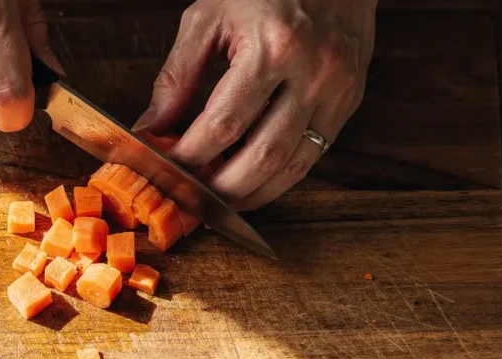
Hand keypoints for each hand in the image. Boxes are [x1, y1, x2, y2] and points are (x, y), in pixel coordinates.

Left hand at [133, 0, 375, 209]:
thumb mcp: (209, 17)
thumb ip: (178, 76)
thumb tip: (151, 128)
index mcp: (273, 46)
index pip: (223, 124)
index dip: (191, 156)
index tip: (166, 169)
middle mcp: (312, 72)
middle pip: (262, 156)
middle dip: (221, 187)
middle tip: (191, 197)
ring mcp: (337, 90)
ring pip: (293, 166)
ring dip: (252, 193)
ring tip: (219, 198)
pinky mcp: (350, 101)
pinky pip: (313, 155)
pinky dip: (279, 177)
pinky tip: (253, 182)